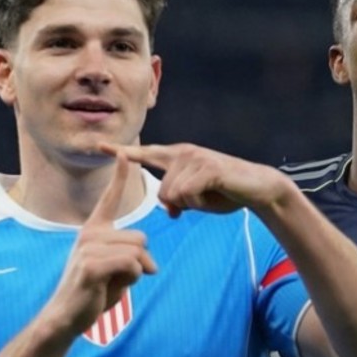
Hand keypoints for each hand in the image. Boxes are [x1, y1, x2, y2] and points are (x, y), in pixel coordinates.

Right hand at [47, 154, 157, 335]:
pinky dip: (130, 279)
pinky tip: (111, 288)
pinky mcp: (90, 264)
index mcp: (95, 230)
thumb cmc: (94, 292)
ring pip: (137, 251)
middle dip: (142, 262)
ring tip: (113, 282)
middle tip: (122, 277)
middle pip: (140, 237)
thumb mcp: (117, 269)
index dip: (119, 177)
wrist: (67, 316)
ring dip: (136, 272)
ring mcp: (87, 248)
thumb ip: (132, 257)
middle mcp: (89, 233)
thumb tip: (151, 264)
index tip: (124, 155)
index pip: (110, 199)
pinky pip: (130, 263)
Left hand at [99, 142, 290, 217]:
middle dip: (180, 205)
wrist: (258, 187)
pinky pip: (187, 194)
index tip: (98, 146)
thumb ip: (180, 201)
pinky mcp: (208, 168)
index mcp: (177, 157)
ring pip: (173, 195)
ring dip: (192, 204)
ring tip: (210, 195)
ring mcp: (196, 158)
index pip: (145, 153)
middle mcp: (183, 153)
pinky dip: (199, 203)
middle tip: (202, 200)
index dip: (121, 152)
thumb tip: (170, 210)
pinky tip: (213, 195)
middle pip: (162, 192)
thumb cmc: (227, 192)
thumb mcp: (198, 200)